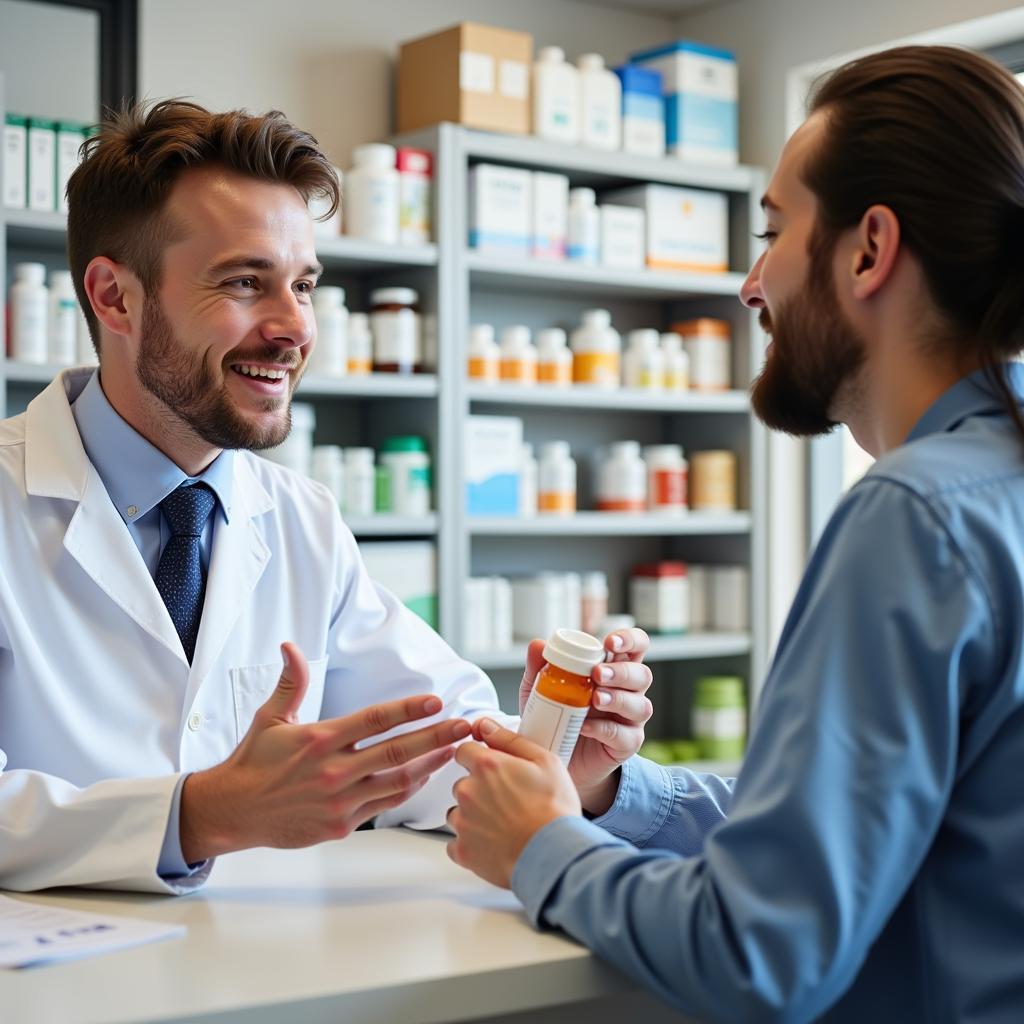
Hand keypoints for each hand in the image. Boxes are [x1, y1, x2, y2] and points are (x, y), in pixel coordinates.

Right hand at [180, 642, 469, 860]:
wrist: (233, 811)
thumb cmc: (254, 761)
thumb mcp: (271, 717)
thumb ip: (290, 682)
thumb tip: (290, 646)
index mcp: (320, 740)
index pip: (374, 720)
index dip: (408, 709)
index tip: (436, 700)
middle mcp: (333, 772)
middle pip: (396, 752)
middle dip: (435, 737)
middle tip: (464, 726)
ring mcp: (339, 802)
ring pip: (397, 783)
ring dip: (430, 764)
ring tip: (454, 749)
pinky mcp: (340, 826)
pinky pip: (385, 806)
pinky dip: (408, 790)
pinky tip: (425, 775)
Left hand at [447, 719, 580, 887]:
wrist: (555, 855)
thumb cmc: (554, 810)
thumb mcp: (545, 761)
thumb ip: (509, 739)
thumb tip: (485, 725)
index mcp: (487, 765)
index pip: (464, 751)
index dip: (478, 759)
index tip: (492, 770)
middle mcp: (468, 791)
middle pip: (462, 784)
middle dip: (478, 790)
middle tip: (507, 802)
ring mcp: (463, 822)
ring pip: (458, 814)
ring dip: (473, 817)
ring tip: (503, 826)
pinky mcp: (462, 851)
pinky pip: (456, 844)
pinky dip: (471, 844)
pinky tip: (494, 844)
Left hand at [518, 628, 652, 816]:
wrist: (557, 757)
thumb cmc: (555, 715)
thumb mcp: (541, 689)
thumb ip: (539, 667)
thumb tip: (537, 644)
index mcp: (613, 669)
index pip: (635, 646)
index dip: (630, 639)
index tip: (609, 642)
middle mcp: (628, 692)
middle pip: (642, 674)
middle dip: (621, 672)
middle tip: (597, 674)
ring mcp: (630, 719)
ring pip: (641, 705)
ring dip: (618, 699)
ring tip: (595, 699)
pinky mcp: (627, 744)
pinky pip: (625, 735)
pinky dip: (606, 729)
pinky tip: (586, 727)